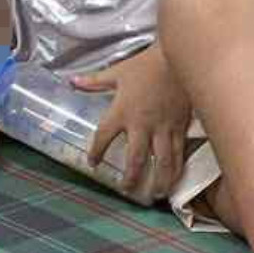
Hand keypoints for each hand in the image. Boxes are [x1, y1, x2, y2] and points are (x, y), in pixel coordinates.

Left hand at [73, 45, 190, 199]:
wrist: (178, 58)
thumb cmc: (146, 64)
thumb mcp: (118, 72)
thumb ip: (94, 81)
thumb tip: (72, 81)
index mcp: (122, 111)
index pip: (103, 137)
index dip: (96, 152)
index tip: (93, 162)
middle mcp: (142, 124)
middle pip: (135, 159)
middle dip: (131, 178)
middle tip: (128, 190)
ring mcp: (163, 127)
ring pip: (161, 161)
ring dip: (159, 180)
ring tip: (157, 194)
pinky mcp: (180, 126)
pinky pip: (178, 152)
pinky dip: (177, 167)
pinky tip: (176, 178)